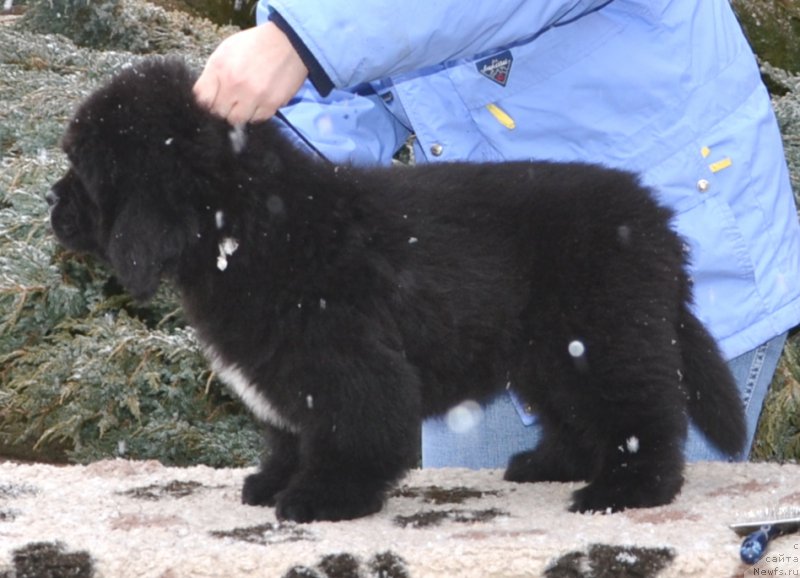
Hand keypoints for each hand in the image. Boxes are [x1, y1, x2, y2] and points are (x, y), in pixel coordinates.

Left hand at [193, 22, 308, 124]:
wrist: (287, 42)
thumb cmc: (254, 45)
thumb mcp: (226, 51)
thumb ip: (213, 74)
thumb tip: (205, 97)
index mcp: (220, 68)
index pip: (202, 99)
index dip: (205, 103)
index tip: (211, 101)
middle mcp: (235, 84)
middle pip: (218, 113)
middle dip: (221, 109)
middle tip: (229, 102)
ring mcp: (254, 96)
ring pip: (237, 120)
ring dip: (239, 114)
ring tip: (244, 103)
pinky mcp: (271, 104)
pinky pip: (257, 119)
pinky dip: (255, 114)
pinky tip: (258, 102)